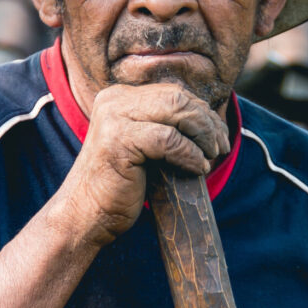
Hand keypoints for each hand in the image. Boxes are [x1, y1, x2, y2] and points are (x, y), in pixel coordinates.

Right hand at [57, 82, 228, 245]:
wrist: (86, 215)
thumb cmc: (120, 184)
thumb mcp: (143, 145)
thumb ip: (165, 125)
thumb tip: (210, 118)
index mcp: (119, 97)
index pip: (173, 93)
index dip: (202, 113)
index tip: (219, 136)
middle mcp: (114, 100)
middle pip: (178, 97)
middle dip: (207, 122)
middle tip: (220, 147)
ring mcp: (114, 118)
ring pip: (176, 110)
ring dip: (202, 135)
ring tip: (211, 157)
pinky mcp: (118, 140)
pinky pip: (168, 140)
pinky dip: (189, 154)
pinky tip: (197, 168)